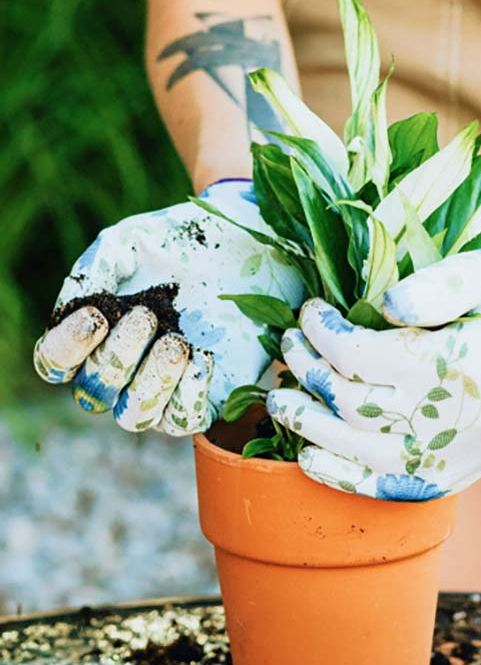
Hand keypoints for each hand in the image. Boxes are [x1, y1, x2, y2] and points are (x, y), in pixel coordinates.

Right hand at [33, 180, 304, 433]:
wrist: (242, 246)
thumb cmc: (178, 244)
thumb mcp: (130, 242)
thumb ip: (94, 268)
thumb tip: (71, 305)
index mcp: (91, 336)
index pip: (54, 363)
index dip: (66, 348)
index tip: (95, 316)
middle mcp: (119, 373)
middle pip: (94, 394)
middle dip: (117, 358)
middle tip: (146, 316)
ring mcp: (161, 390)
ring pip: (135, 417)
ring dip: (152, 382)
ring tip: (177, 343)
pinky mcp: (205, 398)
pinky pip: (185, 422)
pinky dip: (190, 394)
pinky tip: (204, 357)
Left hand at [267, 212, 480, 498]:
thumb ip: (435, 285)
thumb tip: (378, 307)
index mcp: (461, 362)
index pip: (363, 355)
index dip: (323, 334)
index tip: (309, 312)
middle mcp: (461, 417)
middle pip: (355, 405)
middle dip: (308, 375)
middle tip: (286, 349)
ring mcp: (466, 452)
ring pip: (367, 454)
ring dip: (313, 429)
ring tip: (281, 403)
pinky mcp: (469, 470)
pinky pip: (401, 487)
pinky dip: (352, 480)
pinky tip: (313, 463)